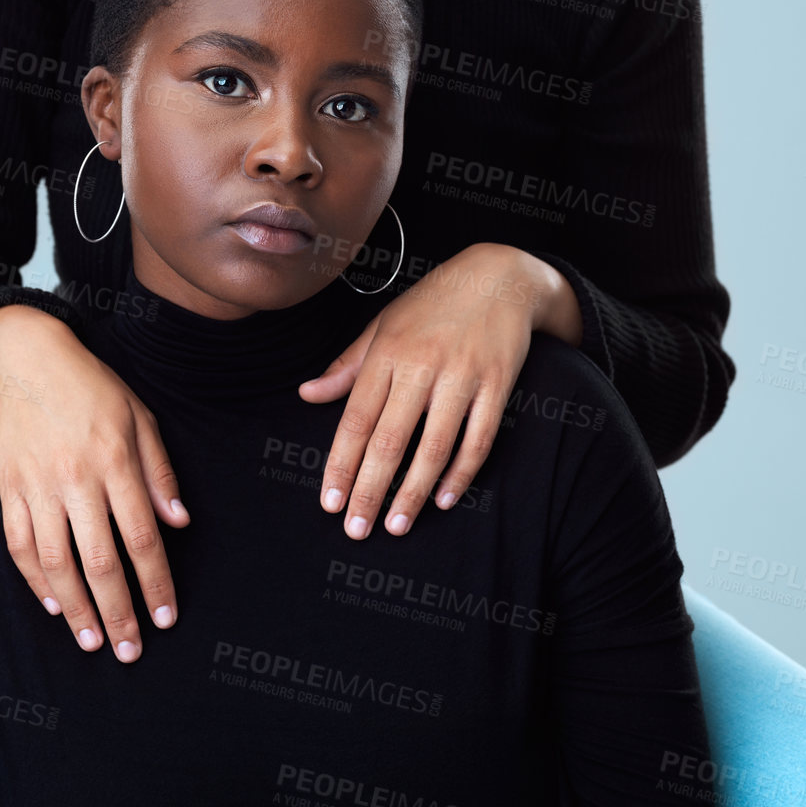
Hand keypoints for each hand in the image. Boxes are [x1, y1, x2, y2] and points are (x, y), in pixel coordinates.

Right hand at [0, 305, 188, 661]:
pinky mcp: (8, 489)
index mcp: (115, 460)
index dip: (156, 583)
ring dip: (76, 608)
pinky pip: (20, 545)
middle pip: (101, 560)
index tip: (166, 617)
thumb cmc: (93, 389)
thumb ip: (159, 472)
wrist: (27, 361)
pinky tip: (54, 605)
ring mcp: (37, 486)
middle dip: (119, 612)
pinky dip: (36, 580)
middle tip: (131, 650)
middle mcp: (75, 477)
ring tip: (92, 641)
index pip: (142, 537)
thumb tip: (179, 524)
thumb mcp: (140, 418)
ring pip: (57, 562)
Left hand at [298, 244, 582, 539]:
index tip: (330, 502)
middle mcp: (421, 364)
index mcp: (387, 351)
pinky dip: (461, 473)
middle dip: (370, 490)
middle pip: (390, 439)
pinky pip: (478, 438)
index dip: (341, 463)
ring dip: (413, 492)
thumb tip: (307, 394)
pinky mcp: (497, 383)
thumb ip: (347, 366)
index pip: (356, 418)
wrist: (498, 276)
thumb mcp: (383, 325)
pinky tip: (443, 498)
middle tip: (356, 530)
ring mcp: (462, 375)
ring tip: (397, 525)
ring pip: (434, 446)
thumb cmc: (432, 304)